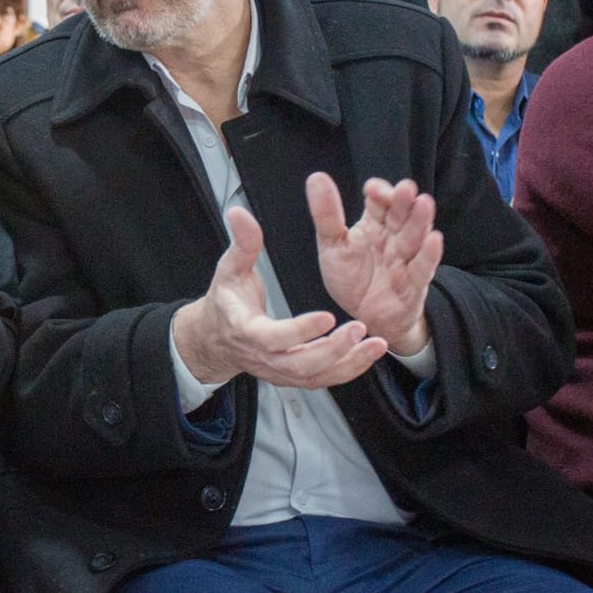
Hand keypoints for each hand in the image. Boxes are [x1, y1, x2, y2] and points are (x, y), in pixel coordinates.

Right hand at [173, 206, 388, 388]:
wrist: (216, 340)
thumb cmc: (225, 303)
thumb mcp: (228, 270)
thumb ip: (241, 243)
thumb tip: (239, 213)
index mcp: (247, 330)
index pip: (274, 337)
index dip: (301, 330)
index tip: (327, 315)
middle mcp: (265, 357)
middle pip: (301, 364)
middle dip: (334, 350)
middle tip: (359, 328)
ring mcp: (280, 371)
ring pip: (317, 376)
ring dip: (349, 362)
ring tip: (377, 344)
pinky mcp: (293, 376)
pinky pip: (323, 379)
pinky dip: (349, 369)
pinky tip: (369, 353)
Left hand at [306, 172, 441, 355]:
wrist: (363, 317)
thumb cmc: (351, 278)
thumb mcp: (332, 245)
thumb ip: (326, 214)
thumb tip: (316, 177)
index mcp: (374, 224)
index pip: (380, 202)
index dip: (379, 193)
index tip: (371, 190)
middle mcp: (393, 237)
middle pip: (401, 215)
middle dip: (403, 202)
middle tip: (405, 188)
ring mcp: (406, 259)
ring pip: (415, 236)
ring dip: (420, 221)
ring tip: (424, 204)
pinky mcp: (415, 283)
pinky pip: (423, 267)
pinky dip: (429, 254)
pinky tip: (434, 239)